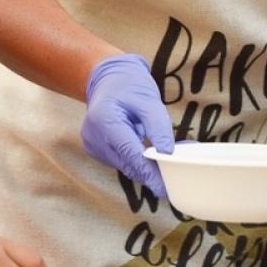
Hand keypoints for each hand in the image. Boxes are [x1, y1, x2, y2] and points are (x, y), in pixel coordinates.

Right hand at [82, 53, 172, 193]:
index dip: (148, 172)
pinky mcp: (96, 149)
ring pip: (124, 165)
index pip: (130, 153)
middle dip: (150, 173)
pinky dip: (136, 161)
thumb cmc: (129, 84)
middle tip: (174, 180)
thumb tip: (167, 153)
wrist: (107, 78)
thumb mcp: (149, 99)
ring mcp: (93, 145)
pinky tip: (150, 155)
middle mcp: (94, 137)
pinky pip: (120, 160)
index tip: (164, 188)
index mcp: (105, 120)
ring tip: (167, 164)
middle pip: (127, 163)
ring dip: (145, 167)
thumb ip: (158, 127)